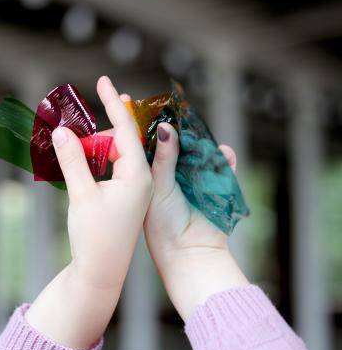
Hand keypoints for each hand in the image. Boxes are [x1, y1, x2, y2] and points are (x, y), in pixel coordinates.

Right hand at [25, 76, 153, 348]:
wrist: (100, 273)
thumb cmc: (95, 236)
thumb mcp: (81, 194)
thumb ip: (72, 160)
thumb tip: (61, 129)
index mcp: (138, 175)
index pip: (127, 129)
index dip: (113, 103)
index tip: (104, 80)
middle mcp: (140, 179)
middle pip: (121, 139)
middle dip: (100, 127)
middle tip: (78, 121)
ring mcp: (133, 188)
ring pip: (115, 153)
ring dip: (95, 145)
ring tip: (73, 144)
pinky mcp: (123, 197)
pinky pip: (111, 167)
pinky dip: (96, 159)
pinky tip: (80, 159)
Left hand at [144, 121, 248, 320]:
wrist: (190, 254)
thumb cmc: (165, 227)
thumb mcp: (160, 188)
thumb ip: (164, 159)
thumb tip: (165, 128)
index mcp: (147, 173)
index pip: (140, 140)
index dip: (136, 120)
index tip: (124, 95)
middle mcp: (168, 173)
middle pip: (172, 141)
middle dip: (176, 126)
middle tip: (177, 111)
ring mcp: (192, 178)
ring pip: (197, 150)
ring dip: (201, 141)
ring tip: (200, 131)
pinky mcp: (213, 185)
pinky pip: (221, 166)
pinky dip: (224, 159)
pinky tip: (225, 152)